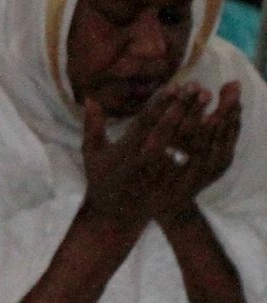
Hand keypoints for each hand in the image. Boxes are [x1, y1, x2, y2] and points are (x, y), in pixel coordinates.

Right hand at [82, 82, 241, 231]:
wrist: (116, 215)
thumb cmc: (102, 178)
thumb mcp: (92, 153)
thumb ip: (93, 125)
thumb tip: (90, 99)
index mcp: (125, 151)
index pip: (145, 123)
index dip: (160, 104)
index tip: (174, 86)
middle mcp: (145, 161)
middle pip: (168, 130)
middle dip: (183, 107)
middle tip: (197, 88)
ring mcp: (162, 173)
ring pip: (184, 144)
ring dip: (198, 120)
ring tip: (208, 100)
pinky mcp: (174, 182)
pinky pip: (193, 160)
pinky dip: (204, 142)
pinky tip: (212, 126)